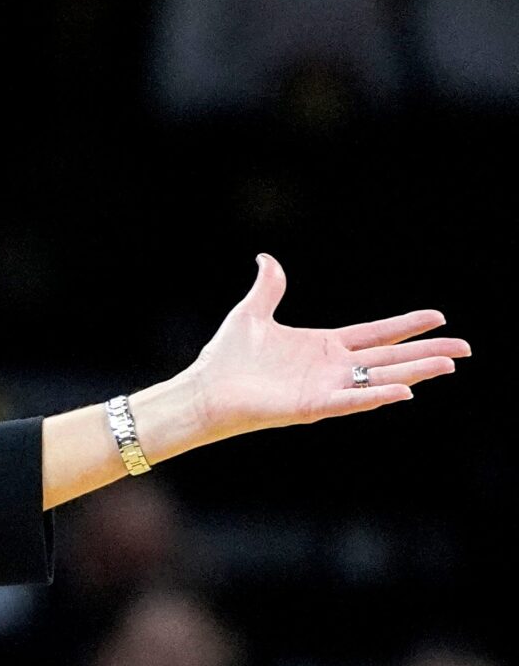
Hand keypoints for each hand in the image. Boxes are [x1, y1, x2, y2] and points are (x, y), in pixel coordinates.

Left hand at [171, 254, 466, 448]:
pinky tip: (405, 392)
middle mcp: (330, 368)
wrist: (201, 390)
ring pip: (380, 380)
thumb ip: (268, 288)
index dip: (406, 327)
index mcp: (322, 346)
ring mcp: (323, 389)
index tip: (439, 318)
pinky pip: (350, 402)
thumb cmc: (223, 359)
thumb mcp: (251, 314)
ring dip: (414, 373)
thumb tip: (267, 259)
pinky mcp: (310, 407)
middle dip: (427, 354)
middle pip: (389, 359)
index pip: (376, 335)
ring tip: (448, 366)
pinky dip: (376, 397)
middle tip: (465, 350)